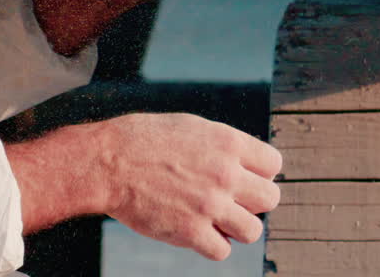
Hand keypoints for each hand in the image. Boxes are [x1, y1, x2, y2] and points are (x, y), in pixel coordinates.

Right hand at [99, 113, 282, 260]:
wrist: (106, 162)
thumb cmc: (141, 141)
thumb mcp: (188, 128)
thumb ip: (221, 146)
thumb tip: (244, 166)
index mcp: (227, 142)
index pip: (273, 164)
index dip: (258, 173)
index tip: (240, 177)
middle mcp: (225, 173)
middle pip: (270, 199)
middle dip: (252, 202)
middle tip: (229, 201)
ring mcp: (210, 204)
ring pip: (252, 230)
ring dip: (236, 228)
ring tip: (215, 220)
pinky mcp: (191, 232)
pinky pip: (222, 251)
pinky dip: (211, 245)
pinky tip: (195, 231)